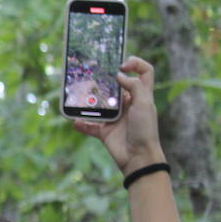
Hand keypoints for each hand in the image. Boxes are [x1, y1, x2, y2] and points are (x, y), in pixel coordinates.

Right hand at [71, 56, 164, 173]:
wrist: (138, 157)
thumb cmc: (145, 130)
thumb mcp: (144, 104)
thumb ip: (134, 86)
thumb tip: (119, 75)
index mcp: (141, 95)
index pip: (143, 72)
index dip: (135, 64)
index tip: (121, 65)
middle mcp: (128, 103)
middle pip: (115, 85)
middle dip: (103, 79)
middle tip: (92, 74)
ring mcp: (116, 117)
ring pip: (99, 103)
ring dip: (89, 101)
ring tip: (80, 95)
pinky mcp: (105, 130)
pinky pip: (90, 125)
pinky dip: (81, 124)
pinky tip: (75, 121)